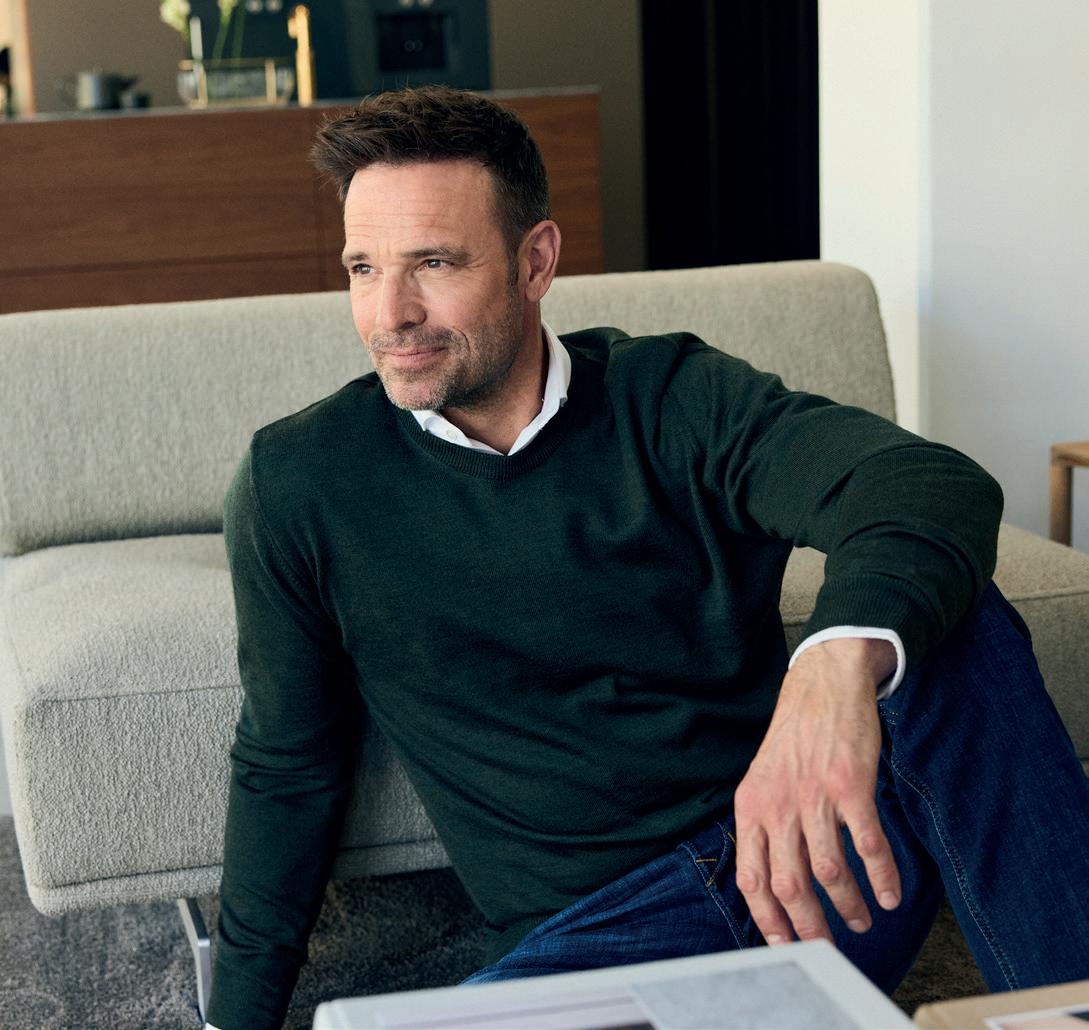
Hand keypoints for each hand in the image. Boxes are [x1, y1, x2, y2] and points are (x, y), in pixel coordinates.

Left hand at [733, 637, 900, 944]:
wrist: (822, 687)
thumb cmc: (795, 740)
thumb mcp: (763, 780)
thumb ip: (765, 825)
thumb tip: (773, 883)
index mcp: (751, 807)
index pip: (751, 878)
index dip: (768, 919)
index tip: (786, 944)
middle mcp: (778, 806)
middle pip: (790, 885)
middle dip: (810, 927)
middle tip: (828, 947)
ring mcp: (814, 797)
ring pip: (830, 872)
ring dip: (849, 906)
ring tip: (863, 920)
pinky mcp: (850, 787)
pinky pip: (868, 846)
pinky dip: (882, 878)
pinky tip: (891, 896)